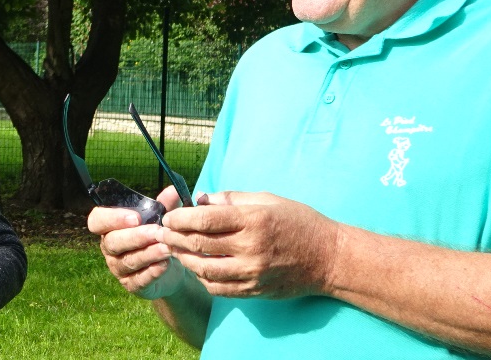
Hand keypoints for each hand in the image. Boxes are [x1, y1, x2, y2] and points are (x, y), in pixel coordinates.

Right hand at [87, 185, 186, 299]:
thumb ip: (165, 204)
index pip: (97, 221)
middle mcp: (109, 247)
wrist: (171, 265)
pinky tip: (165, 265)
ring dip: (148, 254)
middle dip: (135, 237)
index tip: (136, 217)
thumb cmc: (158, 234)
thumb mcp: (161, 218)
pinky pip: (138, 280)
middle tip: (156, 232)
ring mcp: (118, 267)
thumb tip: (173, 190)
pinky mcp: (131, 285)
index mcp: (110, 226)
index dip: (112, 218)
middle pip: (113, 242)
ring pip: (128, 261)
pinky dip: (152, 272)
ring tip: (166, 248)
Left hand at [157, 191, 340, 299]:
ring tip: (174, 250)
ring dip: (184, 259)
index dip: (180, 218)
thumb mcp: (267, 199)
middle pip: (199, 244)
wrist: (328, 258)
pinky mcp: (254, 291)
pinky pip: (218, 288)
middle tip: (162, 232)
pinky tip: (197, 267)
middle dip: (174, 238)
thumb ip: (232, 199)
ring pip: (204, 269)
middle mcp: (251, 248)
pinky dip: (202, 277)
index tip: (169, 216)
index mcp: (253, 220)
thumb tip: (201, 199)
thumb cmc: (298, 221)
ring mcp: (252, 272)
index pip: (205, 219)